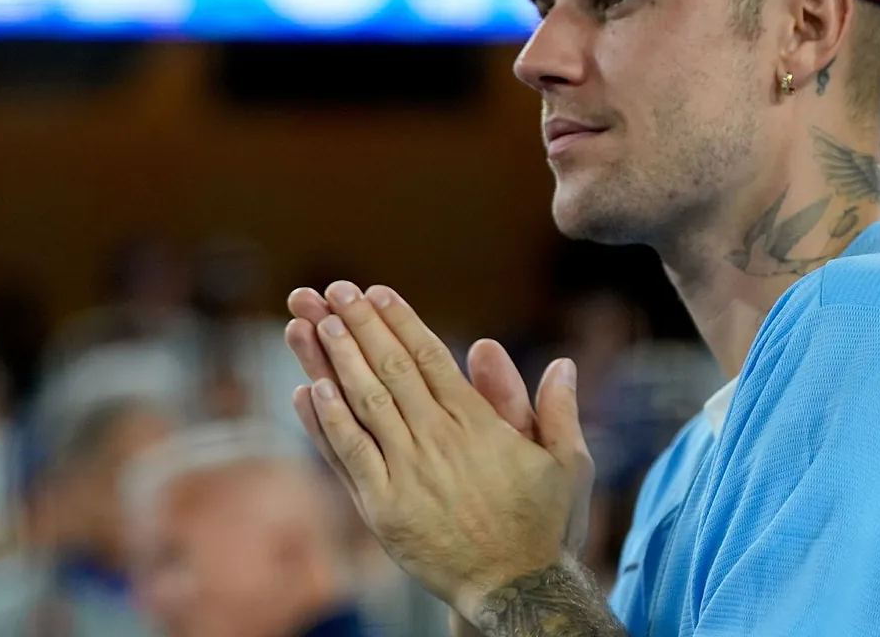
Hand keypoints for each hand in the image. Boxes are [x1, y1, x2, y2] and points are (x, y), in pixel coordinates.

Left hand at [286, 282, 594, 619]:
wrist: (515, 590)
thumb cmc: (544, 525)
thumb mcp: (568, 464)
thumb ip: (559, 410)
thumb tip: (564, 363)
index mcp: (478, 424)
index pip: (430, 358)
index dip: (400, 322)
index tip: (376, 293)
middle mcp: (439, 441)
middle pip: (391, 370)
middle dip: (360, 326)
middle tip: (334, 290)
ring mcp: (409, 474)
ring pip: (366, 404)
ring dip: (337, 360)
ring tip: (314, 323)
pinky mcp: (384, 508)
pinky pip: (351, 456)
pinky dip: (330, 421)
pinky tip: (311, 389)